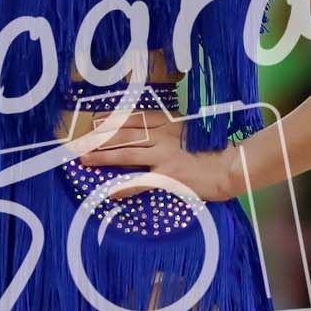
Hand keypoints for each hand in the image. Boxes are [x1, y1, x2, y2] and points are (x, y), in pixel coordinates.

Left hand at [66, 107, 235, 204]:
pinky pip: (140, 182)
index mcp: (169, 123)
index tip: (94, 123)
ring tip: (85, 159)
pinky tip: (109, 191)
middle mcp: (163, 136)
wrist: (231, 166)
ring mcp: (165, 156)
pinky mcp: (168, 176)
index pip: (133, 119)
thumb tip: (146, 136)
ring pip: (126, 154)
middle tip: (79, 143)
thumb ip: (169, 131)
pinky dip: (123, 186)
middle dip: (99, 139)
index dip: (112, 121)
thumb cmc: (213, 151)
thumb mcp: (190, 132)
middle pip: (124, 135)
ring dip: (103, 156)